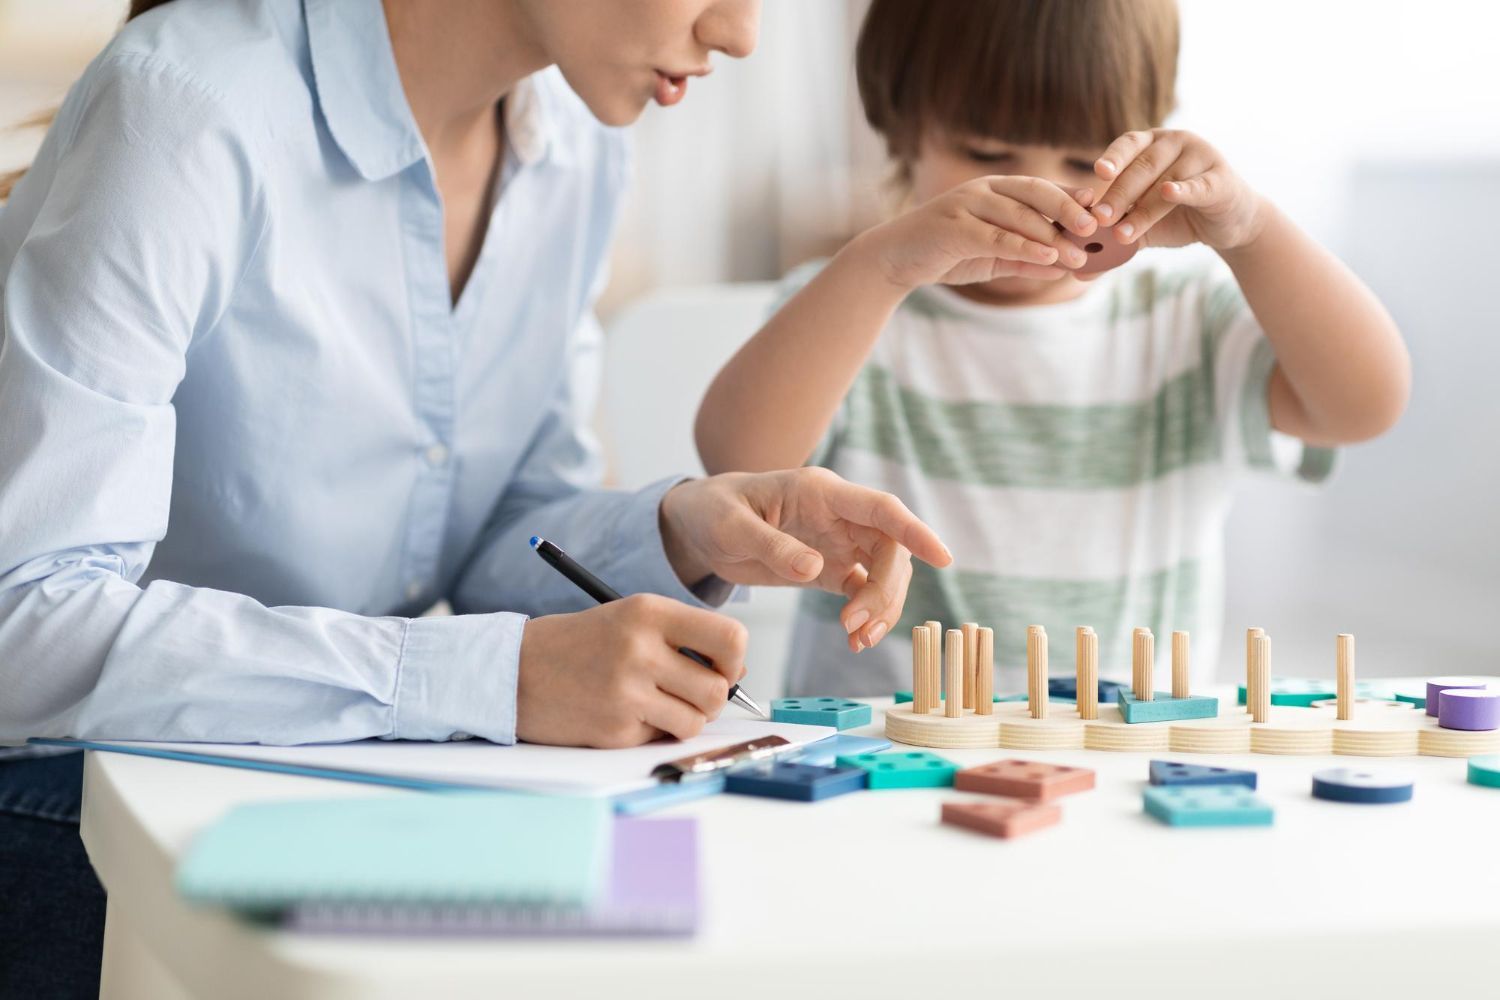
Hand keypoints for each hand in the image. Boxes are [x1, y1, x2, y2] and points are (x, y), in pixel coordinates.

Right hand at [516, 595, 746, 747]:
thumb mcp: (632, 621)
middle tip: (688, 692)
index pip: (730, 638)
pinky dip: (651, 730)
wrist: (515, 671)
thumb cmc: (582, 644)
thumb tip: (738, 675)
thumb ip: (685, 639)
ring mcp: (627, 692)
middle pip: (718, 689)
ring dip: (685, 718)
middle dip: (711, 698)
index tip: (719, 666)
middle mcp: (640, 649)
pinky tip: (623, 712)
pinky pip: (661, 737)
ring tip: (656, 703)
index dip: (734, 659)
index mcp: (649, 612)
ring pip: (696, 721)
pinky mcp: (615, 729)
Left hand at [659, 468, 952, 652]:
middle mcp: (839, 515)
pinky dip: (867, 617)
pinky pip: (863, 591)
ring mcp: (838, 541)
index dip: (914, 532)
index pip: (881, 509)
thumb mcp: (731, 527)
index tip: (942, 558)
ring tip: (857, 639)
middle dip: (886, 590)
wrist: (697, 527)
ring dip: (880, 608)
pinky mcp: (830, 567)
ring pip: (883, 573)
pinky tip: (856, 641)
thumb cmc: (713, 512)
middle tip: (857, 626)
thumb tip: (814, 568)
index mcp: (820, 492)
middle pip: (890, 549)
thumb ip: (772, 546)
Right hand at [858, 175, 1099, 289]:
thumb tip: (1063, 267)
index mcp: (994, 190)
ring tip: (1080, 253)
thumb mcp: (990, 258)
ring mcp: (966, 206)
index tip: (1102, 212)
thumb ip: (1024, 259)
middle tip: (1098, 227)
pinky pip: (998, 237)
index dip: (1072, 198)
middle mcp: (983, 190)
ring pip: (1020, 215)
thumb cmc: (943, 254)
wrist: (893, 261)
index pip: (1041, 189)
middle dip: (1070, 209)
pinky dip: (1026, 248)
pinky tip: (1049, 258)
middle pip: (1036, 192)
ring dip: (1053, 236)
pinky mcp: (954, 228)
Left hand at [1088, 128, 1267, 251]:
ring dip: (1142, 208)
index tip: (1097, 174)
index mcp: (1151, 145)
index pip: (1128, 144)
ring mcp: (1201, 156)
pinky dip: (1183, 190)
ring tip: (1122, 233)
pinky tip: (1168, 193)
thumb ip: (1112, 238)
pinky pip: (1199, 186)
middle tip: (1100, 219)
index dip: (1113, 158)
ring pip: (1166, 181)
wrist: (1226, 224)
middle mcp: (1176, 142)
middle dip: (1119, 194)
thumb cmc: (1178, 216)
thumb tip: (1078, 272)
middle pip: (1143, 166)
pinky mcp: (1221, 179)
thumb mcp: (1142, 225)